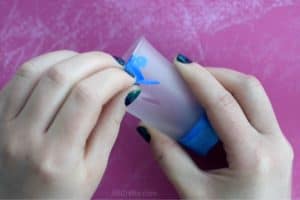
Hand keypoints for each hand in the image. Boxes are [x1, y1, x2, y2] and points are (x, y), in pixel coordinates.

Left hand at [0, 50, 137, 197]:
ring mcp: (4, 124)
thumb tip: (125, 89)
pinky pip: (19, 77)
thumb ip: (109, 126)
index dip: (113, 78)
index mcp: (57, 156)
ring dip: (70, 57)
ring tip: (91, 64)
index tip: (128, 77)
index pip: (87, 97)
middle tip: (115, 65)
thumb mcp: (95, 168)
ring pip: (36, 69)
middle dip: (96, 61)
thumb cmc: (63, 195)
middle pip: (61, 77)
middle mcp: (25, 136)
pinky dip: (46, 63)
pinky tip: (64, 68)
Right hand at [137, 55, 293, 198]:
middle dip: (216, 74)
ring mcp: (280, 143)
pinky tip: (213, 110)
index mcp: (253, 155)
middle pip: (249, 88)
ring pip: (255, 97)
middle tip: (189, 76)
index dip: (198, 78)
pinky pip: (256, 110)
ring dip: (225, 85)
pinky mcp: (277, 146)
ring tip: (198, 89)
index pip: (223, 103)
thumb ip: (169, 157)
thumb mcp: (193, 194)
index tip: (178, 64)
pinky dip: (233, 101)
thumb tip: (148, 127)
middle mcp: (274, 142)